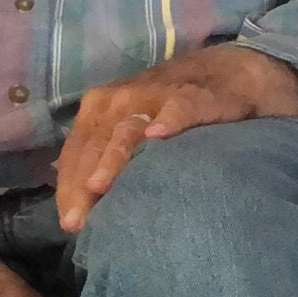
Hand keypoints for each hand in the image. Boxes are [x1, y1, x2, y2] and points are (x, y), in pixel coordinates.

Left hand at [56, 43, 297, 230]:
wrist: (228, 70)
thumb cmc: (170, 107)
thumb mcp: (131, 126)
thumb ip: (105, 156)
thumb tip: (77, 204)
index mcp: (101, 108)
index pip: (76, 152)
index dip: (69, 188)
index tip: (69, 225)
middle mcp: (120, 98)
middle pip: (96, 145)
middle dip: (83, 184)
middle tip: (78, 222)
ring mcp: (155, 95)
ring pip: (128, 129)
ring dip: (113, 157)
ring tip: (100, 186)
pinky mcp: (194, 95)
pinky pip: (178, 108)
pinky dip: (168, 120)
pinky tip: (159, 135)